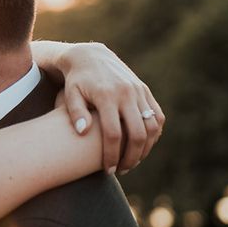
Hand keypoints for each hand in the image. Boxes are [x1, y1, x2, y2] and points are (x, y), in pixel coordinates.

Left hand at [55, 42, 164, 172]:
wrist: (90, 56)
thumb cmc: (76, 81)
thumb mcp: (70, 94)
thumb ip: (75, 112)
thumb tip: (82, 132)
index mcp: (107, 96)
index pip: (113, 134)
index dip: (111, 155)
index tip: (108, 169)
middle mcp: (126, 93)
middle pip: (137, 133)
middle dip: (131, 157)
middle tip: (122, 170)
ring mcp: (138, 91)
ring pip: (152, 126)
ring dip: (146, 148)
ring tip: (132, 161)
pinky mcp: (145, 90)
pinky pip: (158, 116)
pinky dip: (154, 133)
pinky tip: (143, 146)